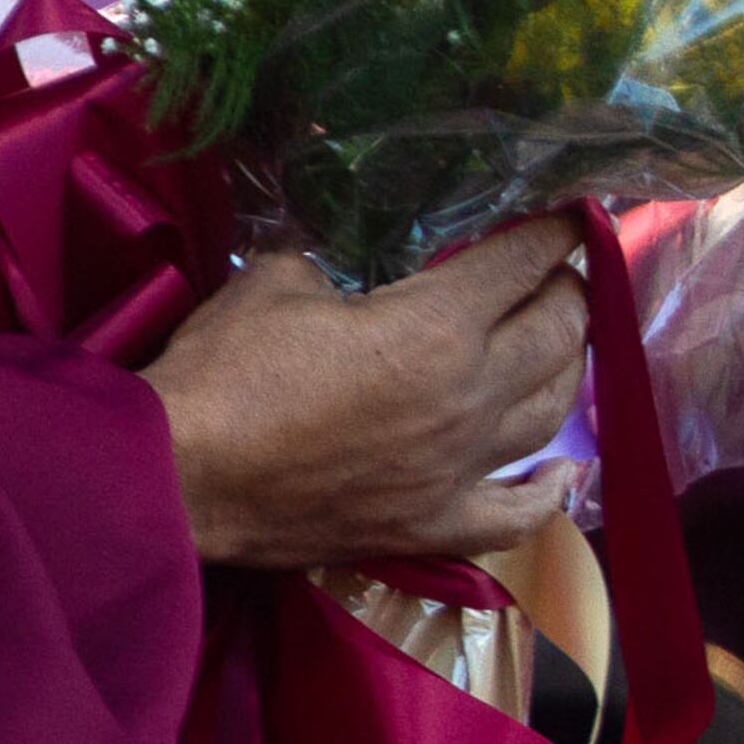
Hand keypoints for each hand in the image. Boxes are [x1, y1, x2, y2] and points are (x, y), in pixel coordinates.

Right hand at [141, 217, 591, 569]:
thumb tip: (342, 279)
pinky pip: (515, 516)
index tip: (568, 217)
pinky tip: (560, 474)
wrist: (174, 480)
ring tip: (559, 346)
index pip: (521, 263)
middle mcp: (469, 395)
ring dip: (566, 369)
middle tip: (558, 277)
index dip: (552, 233)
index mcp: (438, 326)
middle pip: (558, 333)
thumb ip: (331, 269)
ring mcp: (458, 467)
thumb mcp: (277, 282)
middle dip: (569, 293)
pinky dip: (547, 494)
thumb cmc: (223, 373)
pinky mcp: (431, 525)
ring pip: (551, 413)